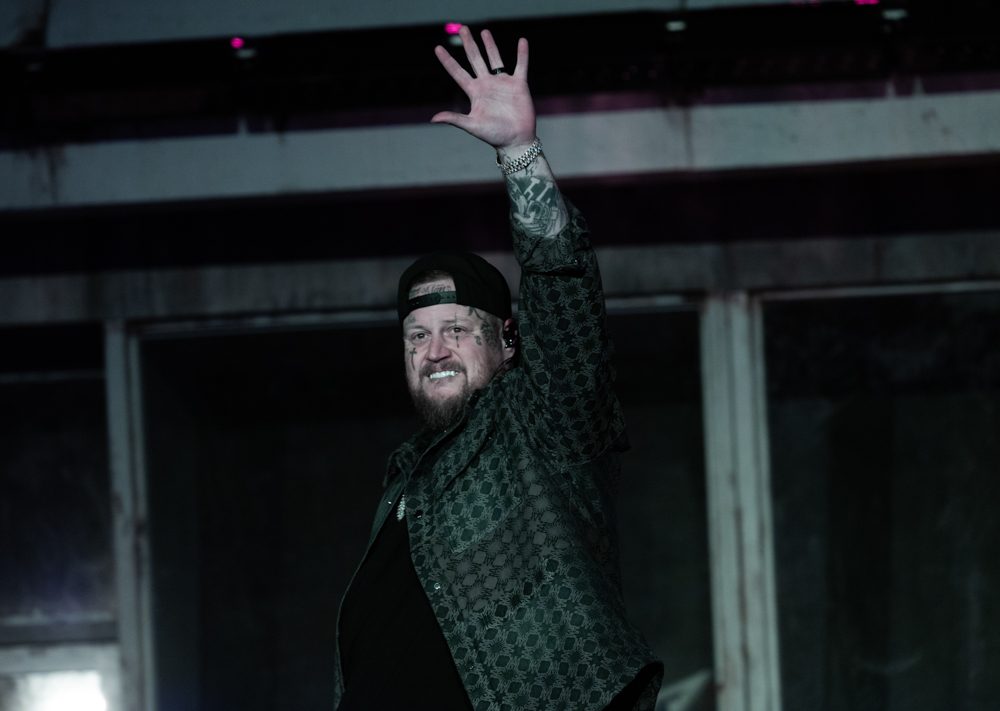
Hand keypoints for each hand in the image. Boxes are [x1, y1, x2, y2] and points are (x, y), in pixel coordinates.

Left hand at [431, 27, 536, 151]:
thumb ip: (455, 119)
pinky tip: (522, 41)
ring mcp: (502, 83)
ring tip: (484, 32)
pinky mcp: (519, 84)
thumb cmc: (494, 136)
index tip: (437, 48)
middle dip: (469, 44)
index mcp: (474, 93)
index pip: (457, 73)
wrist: (516, 140)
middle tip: (463, 29)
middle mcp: (487, 85)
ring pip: (495, 59)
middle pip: (475, 59)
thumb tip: (433, 119)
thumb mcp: (472, 126)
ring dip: (490, 45)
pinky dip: (522, 54)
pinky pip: (521, 65)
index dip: (447, 61)